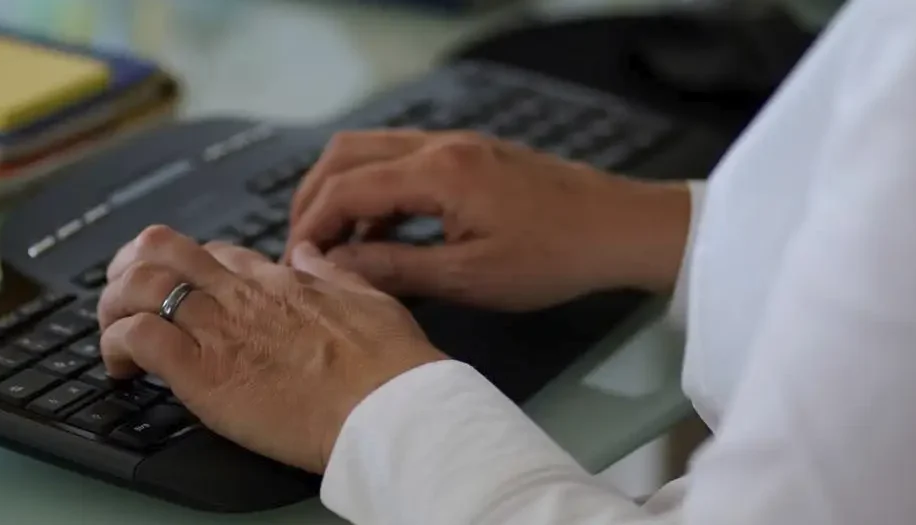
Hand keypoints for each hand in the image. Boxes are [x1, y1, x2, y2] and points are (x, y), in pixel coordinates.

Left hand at [99, 225, 446, 473]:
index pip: (213, 254)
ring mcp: (219, 328)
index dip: (187, 270)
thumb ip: (331, 273)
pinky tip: (121, 368)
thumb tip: (310, 253)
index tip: (181, 295)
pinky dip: (114, 347)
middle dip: (129, 269)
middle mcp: (241, 295)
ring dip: (113, 307)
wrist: (389, 406)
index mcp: (279, 280)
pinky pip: (137, 337)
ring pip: (138, 286)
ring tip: (113, 336)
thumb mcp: (368, 298)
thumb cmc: (389, 365)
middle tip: (124, 300)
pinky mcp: (202, 371)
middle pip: (161, 250)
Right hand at [287, 130, 692, 311]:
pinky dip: (376, 193)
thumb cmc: (554, 257)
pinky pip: (401, 162)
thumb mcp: (470, 277)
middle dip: (313, 199)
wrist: (620, 228)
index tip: (295, 266)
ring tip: (335, 248)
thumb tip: (333, 269)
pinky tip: (382, 238)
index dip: (310, 226)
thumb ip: (394, 269)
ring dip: (343, 193)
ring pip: (371, 152)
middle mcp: (439, 145)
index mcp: (437, 172)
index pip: (346, 188)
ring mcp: (454, 145)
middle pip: (346, 154)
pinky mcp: (468, 156)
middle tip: (303, 249)